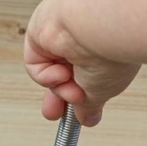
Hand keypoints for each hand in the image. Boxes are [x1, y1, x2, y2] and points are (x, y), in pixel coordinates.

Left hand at [23, 0, 140, 123]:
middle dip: (59, 97)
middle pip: (63, 74)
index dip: (80, 97)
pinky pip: (36, 64)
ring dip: (59, 88)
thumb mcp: (104, 90)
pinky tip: (62, 71)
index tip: (81, 116)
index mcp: (103, 52)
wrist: (100, 27)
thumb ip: (91, 104)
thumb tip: (89, 119)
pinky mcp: (40, 32)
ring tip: (73, 90)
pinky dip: (46, 75)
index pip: (86, 77)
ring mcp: (60, 36)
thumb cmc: (110, 52)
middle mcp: (81, 42)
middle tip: (55, 113)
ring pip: (49, 72)